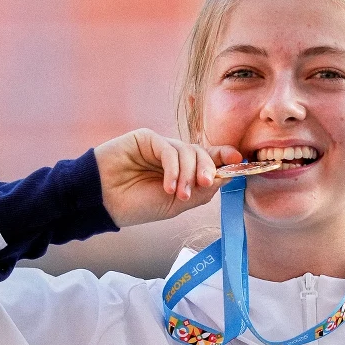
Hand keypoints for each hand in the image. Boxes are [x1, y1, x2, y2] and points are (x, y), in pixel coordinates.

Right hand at [94, 129, 242, 227]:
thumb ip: (200, 190)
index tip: (239, 162)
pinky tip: (168, 186)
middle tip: (204, 183)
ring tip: (177, 194)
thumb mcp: (176, 204)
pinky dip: (173, 169)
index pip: (209, 160)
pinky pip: (168, 149)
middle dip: (207, 168)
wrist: (104, 202)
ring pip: (187, 151)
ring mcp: (160, 146)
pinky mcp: (146, 139)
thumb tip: (227, 176)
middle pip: (202, 153)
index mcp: (183, 171)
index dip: (225, 158)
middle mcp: (174, 156)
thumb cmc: (138, 205)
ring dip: (187, 174)